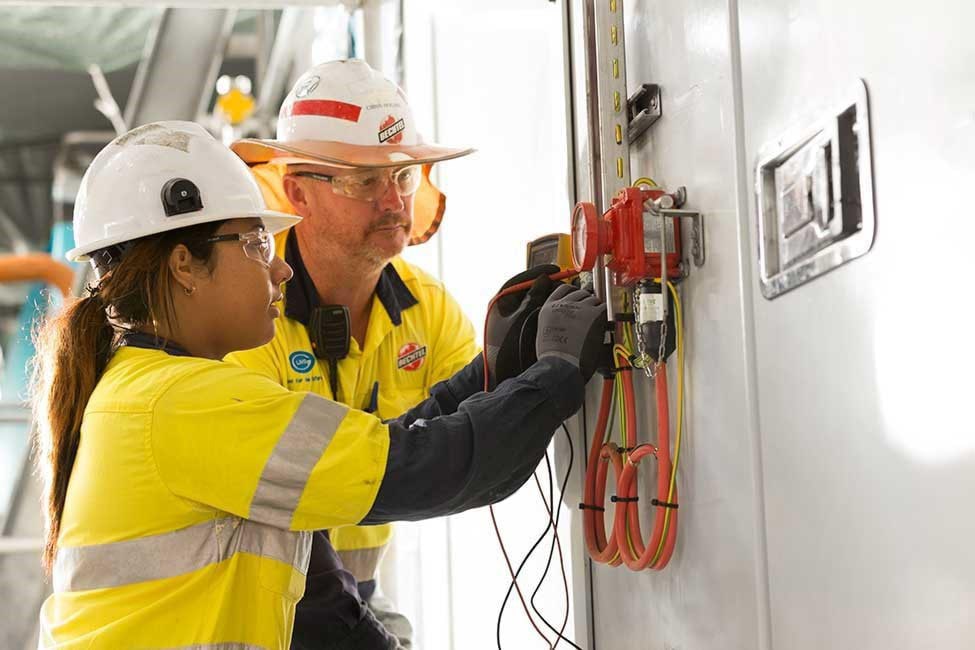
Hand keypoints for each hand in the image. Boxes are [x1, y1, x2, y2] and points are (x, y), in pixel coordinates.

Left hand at [485, 265, 560, 383]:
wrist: (500, 374)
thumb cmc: (504, 348)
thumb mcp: (520, 319)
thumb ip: (532, 298)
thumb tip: (544, 280)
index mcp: (501, 301)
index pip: (520, 280)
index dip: (538, 272)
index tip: (554, 270)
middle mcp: (507, 308)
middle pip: (530, 289)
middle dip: (548, 286)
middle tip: (565, 285)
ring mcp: (515, 318)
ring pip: (536, 302)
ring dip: (550, 298)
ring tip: (566, 297)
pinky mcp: (523, 329)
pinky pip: (537, 314)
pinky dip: (549, 310)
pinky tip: (561, 311)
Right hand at [536, 284, 607, 381]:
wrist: (560, 364)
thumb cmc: (552, 356)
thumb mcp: (543, 333)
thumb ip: (553, 321)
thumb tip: (561, 321)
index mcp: (549, 308)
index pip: (563, 289)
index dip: (572, 291)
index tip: (577, 294)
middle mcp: (564, 304)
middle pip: (579, 292)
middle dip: (585, 300)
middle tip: (589, 310)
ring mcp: (580, 308)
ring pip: (592, 298)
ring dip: (595, 306)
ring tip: (595, 318)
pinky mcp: (593, 315)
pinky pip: (603, 307)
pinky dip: (604, 312)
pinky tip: (602, 321)